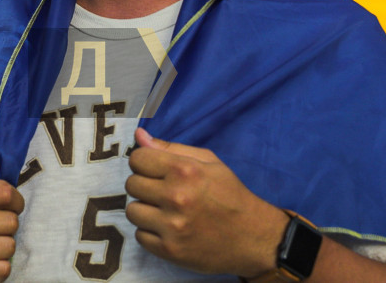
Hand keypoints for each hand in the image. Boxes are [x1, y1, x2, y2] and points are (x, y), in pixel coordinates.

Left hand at [124, 128, 284, 278]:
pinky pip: (140, 236)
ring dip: (145, 210)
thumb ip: (171, 148)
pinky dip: (151, 232)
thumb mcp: (208, 162)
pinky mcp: (169, 250)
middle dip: (144, 185)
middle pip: (132, 184)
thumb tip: (139, 135)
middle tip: (162, 192)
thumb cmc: (230, 195)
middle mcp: (176, 197)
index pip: (138, 159)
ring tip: (164, 211)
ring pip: (132, 211)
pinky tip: (168, 229)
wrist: (252, 236)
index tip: (154, 170)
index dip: (144, 162)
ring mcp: (171, 226)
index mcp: (185, 171)